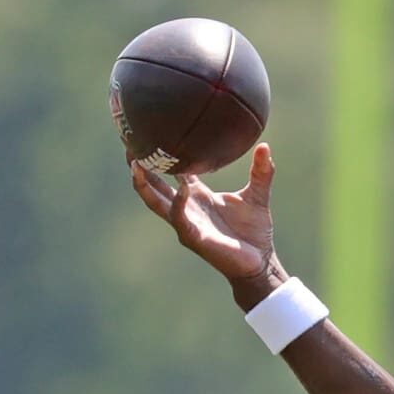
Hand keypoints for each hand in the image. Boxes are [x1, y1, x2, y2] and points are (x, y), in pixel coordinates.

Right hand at [130, 143, 279, 285]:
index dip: (160, 155)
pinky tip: (183, 189)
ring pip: (155, 202)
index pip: (171, 172)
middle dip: (138, 167)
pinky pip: (179, 217)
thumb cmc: (254, 232)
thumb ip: (261, 171)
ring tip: (136, 163)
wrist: (259, 262)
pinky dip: (179, 203)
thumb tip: (265, 146)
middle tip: (128, 144)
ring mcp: (187, 223)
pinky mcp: (193, 237)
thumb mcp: (258, 195)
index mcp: (197, 195)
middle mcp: (187, 207)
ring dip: (143, 184)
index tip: (150, 132)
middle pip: (153, 185)